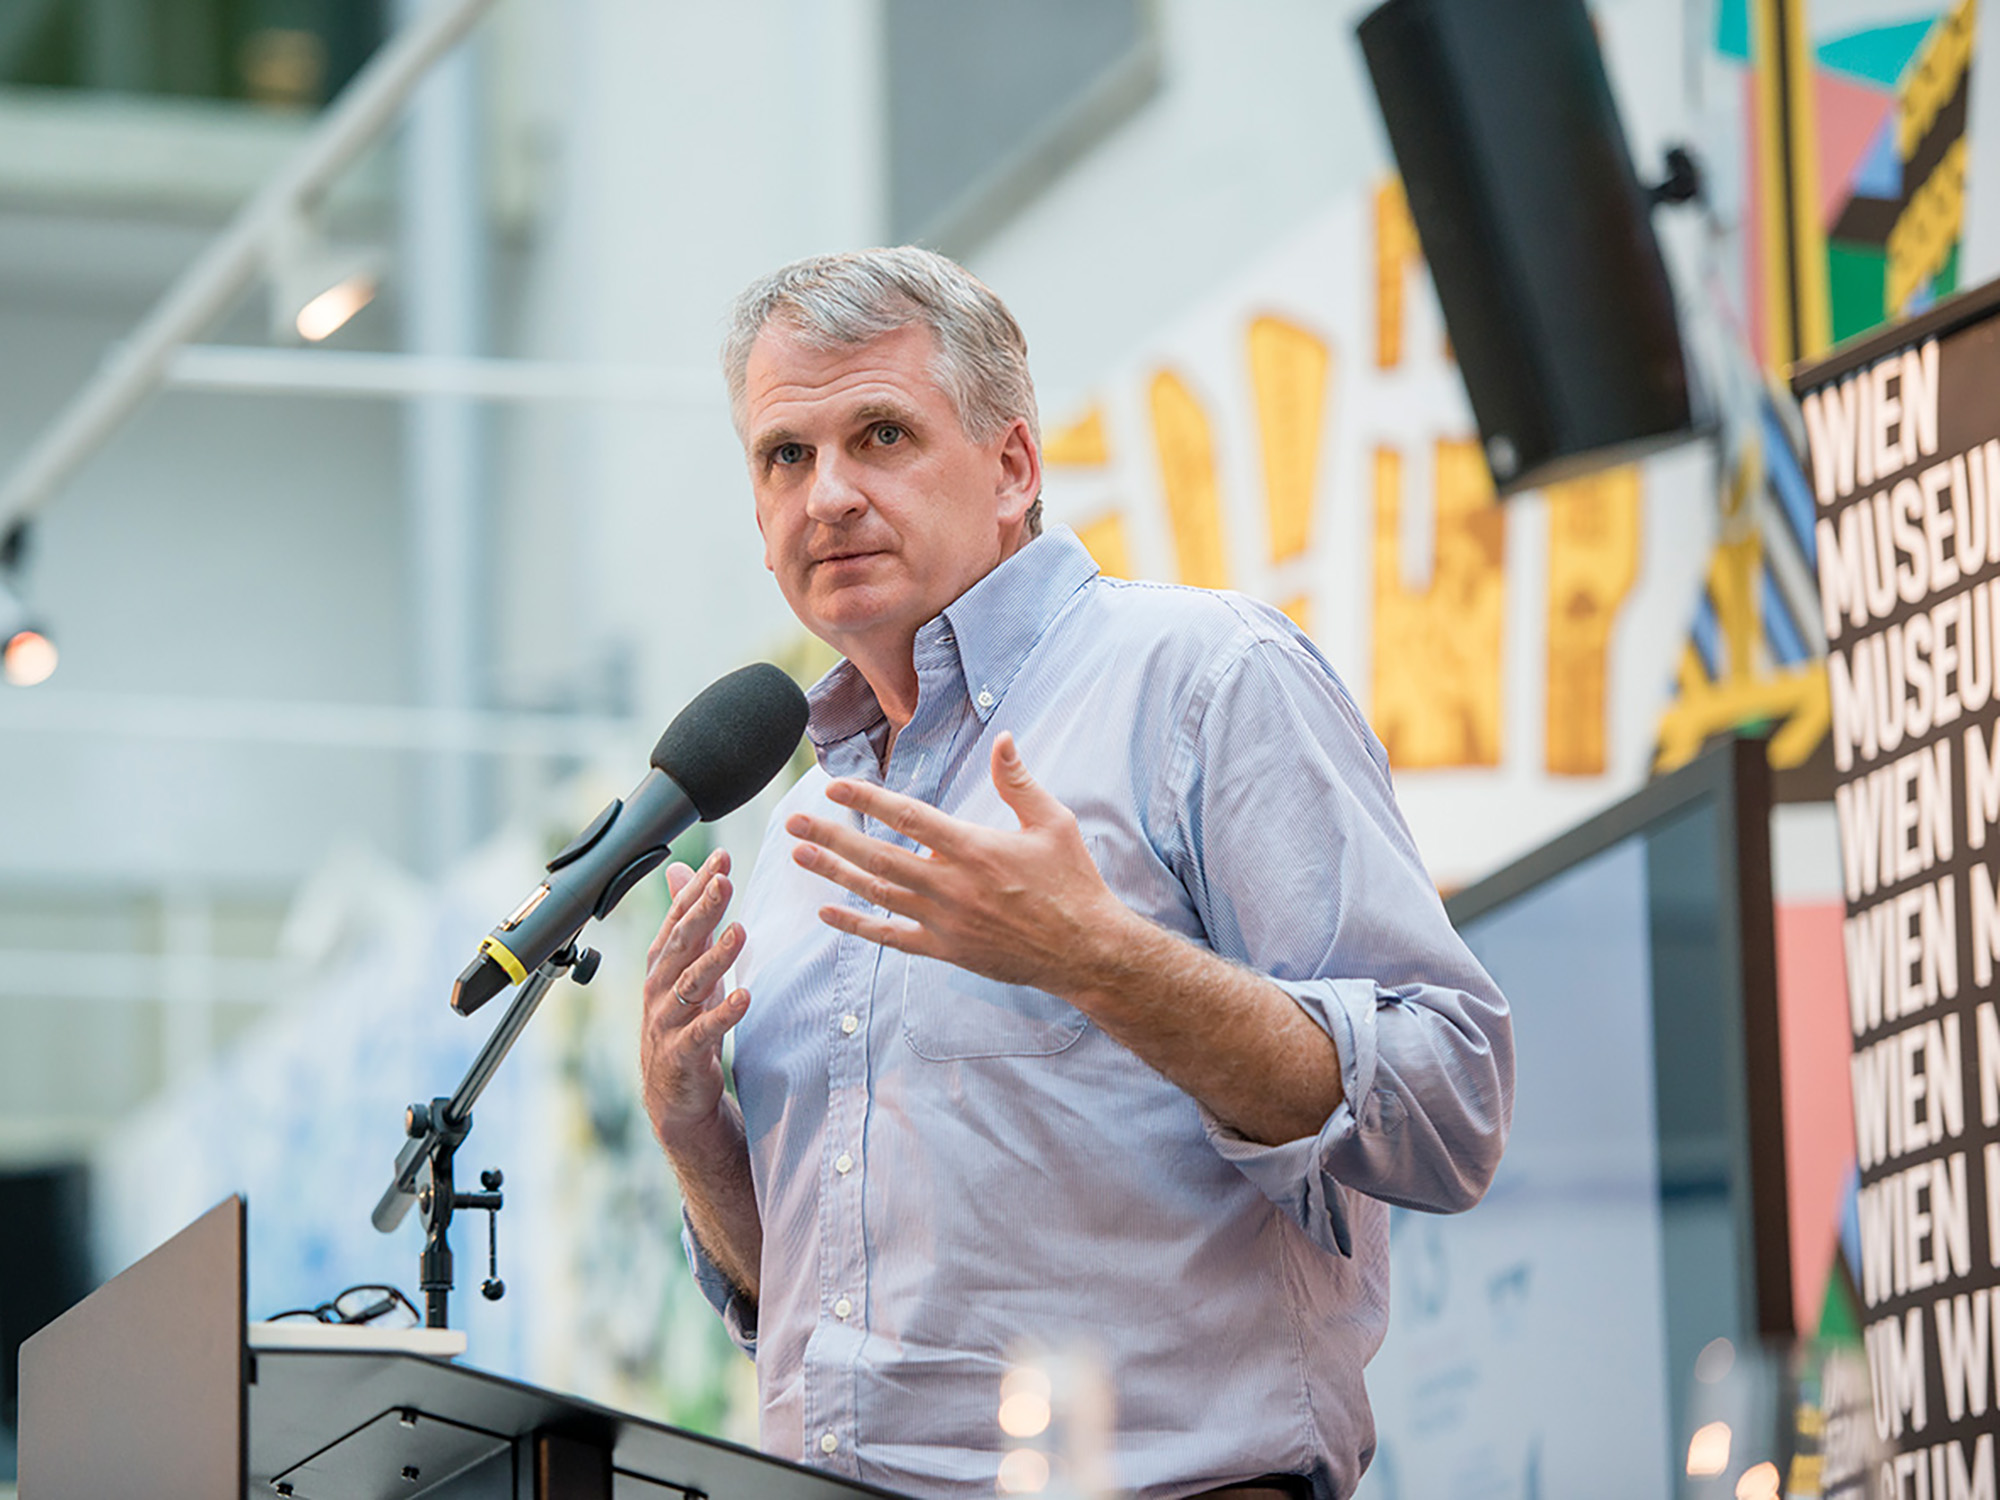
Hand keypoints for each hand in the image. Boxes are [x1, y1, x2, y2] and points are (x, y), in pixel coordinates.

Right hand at [639, 850, 750, 1146]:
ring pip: (689, 983)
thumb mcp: (688, 966)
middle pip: (681, 943)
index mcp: (663, 963)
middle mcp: (659, 987)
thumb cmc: (685, 1022)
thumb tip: (682, 870)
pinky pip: (702, 1031)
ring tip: (740, 932)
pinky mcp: (681, 1054)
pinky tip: (743, 997)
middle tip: (724, 882)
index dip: (697, 888)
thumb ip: (688, 920)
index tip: (721, 858)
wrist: (674, 1094)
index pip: (679, 918)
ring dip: (715, 958)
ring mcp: (667, 1021)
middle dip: (702, 911)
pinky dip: (722, 1014)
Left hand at [785, 732, 1132, 995]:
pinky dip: (857, 925)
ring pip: (877, 894)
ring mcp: (944, 920)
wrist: (1085, 950)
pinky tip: (829, 913)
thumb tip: (1002, 738)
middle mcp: (951, 884)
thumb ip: (1019, 781)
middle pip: (878, 856)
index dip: (867, 800)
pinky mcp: (946, 950)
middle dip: (832, 836)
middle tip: (793, 823)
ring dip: (835, 873)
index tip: (834, 787)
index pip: (908, 817)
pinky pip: (892, 937)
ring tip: (800, 856)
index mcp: (974, 847)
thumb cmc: (1072, 882)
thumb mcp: (1053, 823)